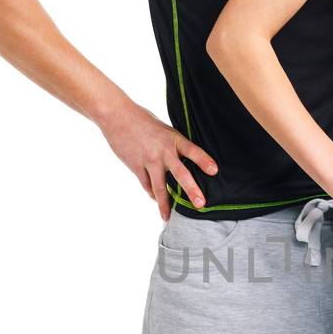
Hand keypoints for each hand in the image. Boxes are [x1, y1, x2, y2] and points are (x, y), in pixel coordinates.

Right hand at [98, 101, 217, 219]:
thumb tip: (185, 161)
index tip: (215, 171)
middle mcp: (163, 151)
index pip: (193, 151)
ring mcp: (149, 160)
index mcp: (174, 138)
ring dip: (164, 203)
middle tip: (201, 204)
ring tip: (168, 217)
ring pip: (159, 186)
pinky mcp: (136, 166)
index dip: (204, 160)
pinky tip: (156, 201)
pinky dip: (152, 193)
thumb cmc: (143, 121)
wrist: (117, 116)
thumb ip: (174, 145)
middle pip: (180, 173)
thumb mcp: (164, 129)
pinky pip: (146, 185)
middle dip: (191, 190)